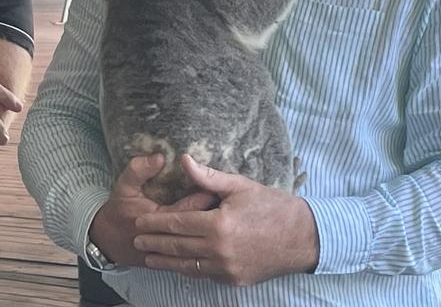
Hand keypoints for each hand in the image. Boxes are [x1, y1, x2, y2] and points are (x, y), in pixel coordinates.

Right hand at [89, 154, 216, 266]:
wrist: (108, 242)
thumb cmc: (118, 211)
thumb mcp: (124, 186)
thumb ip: (139, 170)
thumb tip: (160, 157)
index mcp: (156, 218)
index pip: (188, 209)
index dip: (204, 197)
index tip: (218, 188)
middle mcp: (165, 238)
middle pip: (198, 228)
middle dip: (215, 215)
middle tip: (230, 203)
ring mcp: (169, 253)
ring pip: (199, 245)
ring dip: (214, 233)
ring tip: (228, 220)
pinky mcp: (172, 262)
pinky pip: (195, 257)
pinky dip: (208, 248)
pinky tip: (216, 237)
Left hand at [133, 155, 318, 285]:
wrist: (304, 238)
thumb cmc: (272, 207)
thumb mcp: (240, 187)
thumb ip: (208, 177)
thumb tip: (182, 160)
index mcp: (219, 225)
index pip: (177, 224)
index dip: (155, 223)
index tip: (138, 220)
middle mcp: (220, 250)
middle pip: (177, 247)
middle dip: (154, 244)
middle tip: (136, 240)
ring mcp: (228, 268)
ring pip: (188, 266)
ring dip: (166, 262)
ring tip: (149, 257)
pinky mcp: (235, 280)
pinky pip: (205, 275)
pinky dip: (189, 270)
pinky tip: (178, 265)